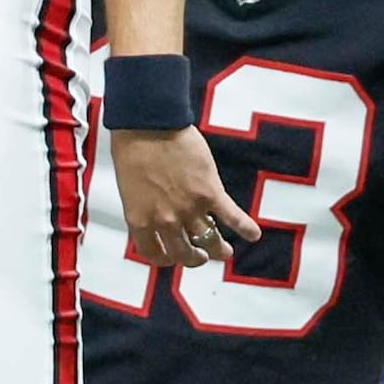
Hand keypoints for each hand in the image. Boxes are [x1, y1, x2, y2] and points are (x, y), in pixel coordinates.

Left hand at [109, 126, 257, 270]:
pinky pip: (232, 217)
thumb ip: (143, 208)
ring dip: (219, 250)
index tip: (172, 256)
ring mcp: (190, 209)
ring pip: (210, 241)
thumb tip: (155, 218)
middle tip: (201, 256)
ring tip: (224, 251)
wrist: (148, 125)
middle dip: (195, 258)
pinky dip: (245, 228)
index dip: (165, 258)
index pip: (154, 254)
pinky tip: (254, 234)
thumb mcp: (129, 188)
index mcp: (141, 220)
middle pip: (185, 253)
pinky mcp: (211, 193)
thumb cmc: (132, 150)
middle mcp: (166, 221)